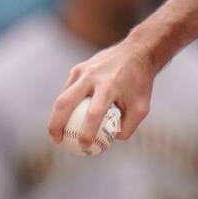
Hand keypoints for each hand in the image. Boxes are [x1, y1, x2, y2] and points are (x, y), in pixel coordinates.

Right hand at [47, 34, 157, 148]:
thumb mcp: (141, 107)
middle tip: (57, 141)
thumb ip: (126, 126)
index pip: (94, 114)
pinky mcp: (78, 68)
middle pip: (65, 103)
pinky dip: (66, 104)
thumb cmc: (140, 83)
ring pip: (63, 96)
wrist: (138, 52)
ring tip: (59, 132)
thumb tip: (109, 140)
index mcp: (110, 86)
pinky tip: (68, 116)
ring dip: (57, 115)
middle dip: (56, 125)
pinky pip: (68, 90)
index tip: (84, 146)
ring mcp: (83, 70)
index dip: (86, 133)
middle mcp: (93, 77)